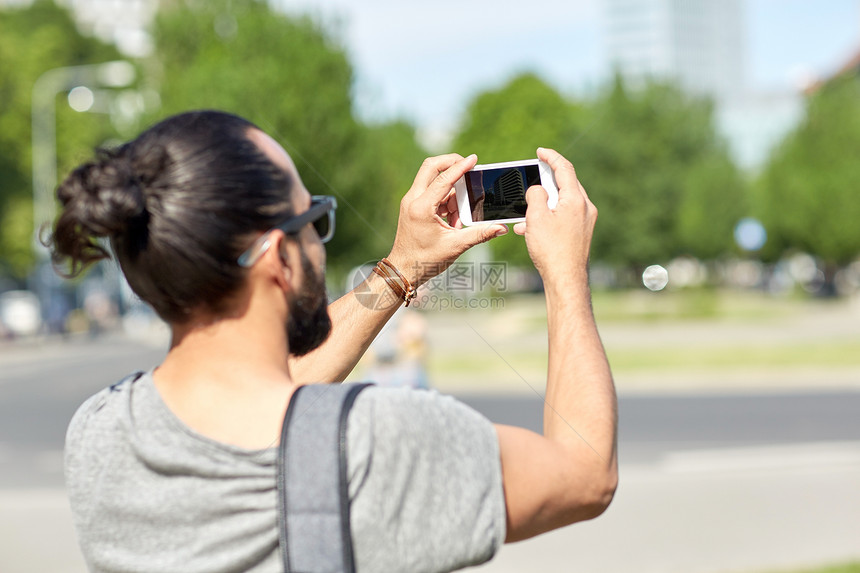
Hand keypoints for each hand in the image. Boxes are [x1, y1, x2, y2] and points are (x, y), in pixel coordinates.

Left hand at [387, 154, 507, 285]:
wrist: (403, 270)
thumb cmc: (424, 260)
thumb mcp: (455, 246)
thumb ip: (480, 234)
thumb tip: (501, 228)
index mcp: (421, 207)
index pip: (444, 179)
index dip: (460, 167)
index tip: (474, 159)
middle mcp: (412, 200)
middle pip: (431, 167)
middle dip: (450, 163)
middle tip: (468, 166)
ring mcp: (411, 201)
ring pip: (433, 181)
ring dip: (451, 191)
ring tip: (458, 218)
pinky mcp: (413, 206)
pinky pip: (432, 193)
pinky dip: (445, 200)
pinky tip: (452, 220)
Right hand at [513, 148, 596, 288]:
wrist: (566, 280)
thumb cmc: (551, 250)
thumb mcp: (536, 217)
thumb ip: (535, 195)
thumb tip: (538, 190)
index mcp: (576, 199)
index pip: (564, 169)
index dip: (551, 157)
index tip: (541, 151)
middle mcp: (585, 207)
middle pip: (565, 185)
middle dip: (546, 182)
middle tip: (533, 178)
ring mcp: (586, 221)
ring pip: (562, 202)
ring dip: (544, 205)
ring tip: (526, 216)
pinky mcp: (582, 233)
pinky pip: (564, 216)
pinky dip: (549, 217)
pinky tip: (532, 230)